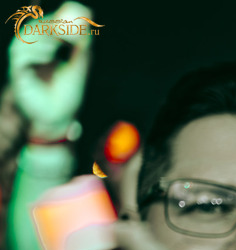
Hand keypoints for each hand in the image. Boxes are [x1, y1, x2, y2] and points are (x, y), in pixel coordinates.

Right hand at [8, 2, 94, 139]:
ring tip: (56, 47)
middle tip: (64, 26)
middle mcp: (30, 51)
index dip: (58, 19)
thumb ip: (82, 48)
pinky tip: (47, 57)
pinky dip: (33, 53)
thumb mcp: (79, 67)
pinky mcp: (17, 73)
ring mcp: (22, 62)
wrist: (59, 117)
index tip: (73, 15)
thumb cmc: (67, 94)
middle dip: (49, 25)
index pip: (46, 25)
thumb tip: (87, 26)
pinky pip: (19, 57)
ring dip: (41, 39)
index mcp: (44, 47)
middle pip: (33, 28)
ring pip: (24, 40)